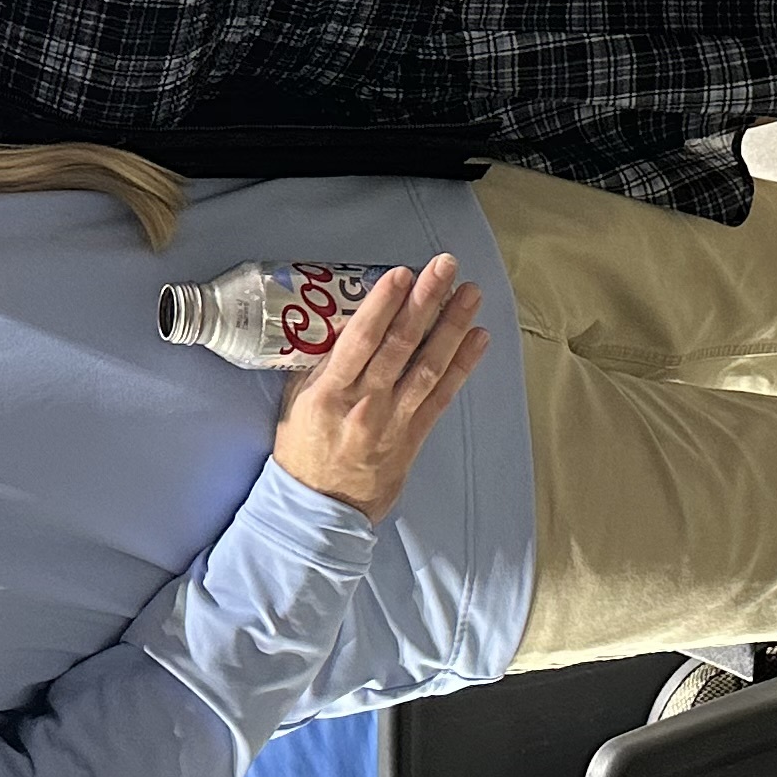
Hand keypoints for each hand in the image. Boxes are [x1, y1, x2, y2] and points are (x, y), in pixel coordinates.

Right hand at [270, 257, 487, 521]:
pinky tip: (478, 338)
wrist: (320, 509)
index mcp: (330, 392)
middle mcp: (366, 403)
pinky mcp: (414, 436)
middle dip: (425, 301)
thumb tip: (345, 322)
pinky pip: (442, 396)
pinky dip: (462, 365)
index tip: (401, 273)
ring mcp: (394, 420)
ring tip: (470, 294)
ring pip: (428, 366)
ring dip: (452, 326)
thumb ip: (321, 365)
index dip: (382, 304)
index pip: (360, 340)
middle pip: (400, 345)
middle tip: (445, 267)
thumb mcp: (297, 402)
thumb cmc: (303, 450)